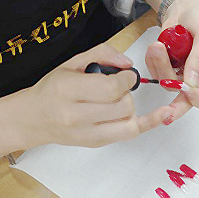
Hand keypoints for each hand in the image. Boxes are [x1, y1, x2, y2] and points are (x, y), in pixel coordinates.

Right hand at [15, 44, 171, 147]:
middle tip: (115, 88)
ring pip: (128, 119)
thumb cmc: (53, 89)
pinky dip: (149, 123)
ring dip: (128, 106)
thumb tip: (128, 64)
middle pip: (122, 105)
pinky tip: (164, 114)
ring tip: (115, 101)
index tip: (126, 75)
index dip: (126, 78)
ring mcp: (87, 134)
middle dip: (126, 92)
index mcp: (68, 90)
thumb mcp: (73, 62)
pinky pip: (130, 134)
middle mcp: (76, 115)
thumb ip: (103, 54)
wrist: (34, 118)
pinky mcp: (96, 143)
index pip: (110, 88)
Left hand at [145, 0, 198, 123]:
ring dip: (161, 67)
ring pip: (170, 85)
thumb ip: (198, 59)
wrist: (185, 5)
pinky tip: (156, 47)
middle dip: (176, 103)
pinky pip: (157, 74)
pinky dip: (153, 62)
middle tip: (165, 113)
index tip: (187, 88)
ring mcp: (185, 76)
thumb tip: (191, 83)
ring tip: (158, 46)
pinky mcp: (170, 69)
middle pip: (190, 101)